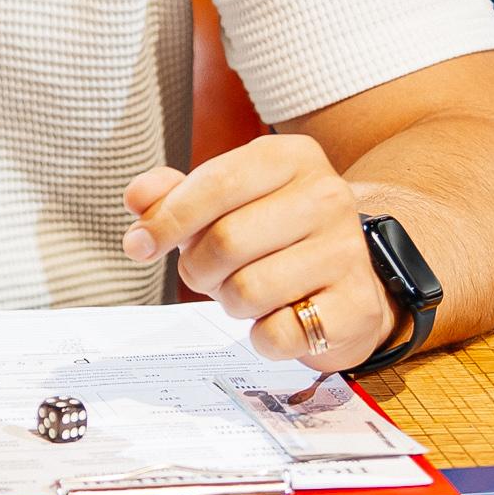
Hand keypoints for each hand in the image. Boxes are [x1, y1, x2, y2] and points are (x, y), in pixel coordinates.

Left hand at [122, 134, 396, 372]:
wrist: (349, 282)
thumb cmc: (274, 236)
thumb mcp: (225, 202)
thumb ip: (175, 194)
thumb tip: (137, 198)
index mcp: (290, 157)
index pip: (214, 183)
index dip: (167, 219)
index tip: (138, 245)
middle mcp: (327, 196)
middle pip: (225, 241)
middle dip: (199, 268)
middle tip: (208, 273)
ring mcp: (346, 251)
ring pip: (248, 291)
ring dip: (230, 303)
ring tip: (248, 291)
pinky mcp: (356, 306)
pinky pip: (278, 334)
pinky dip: (262, 337)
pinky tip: (279, 318)